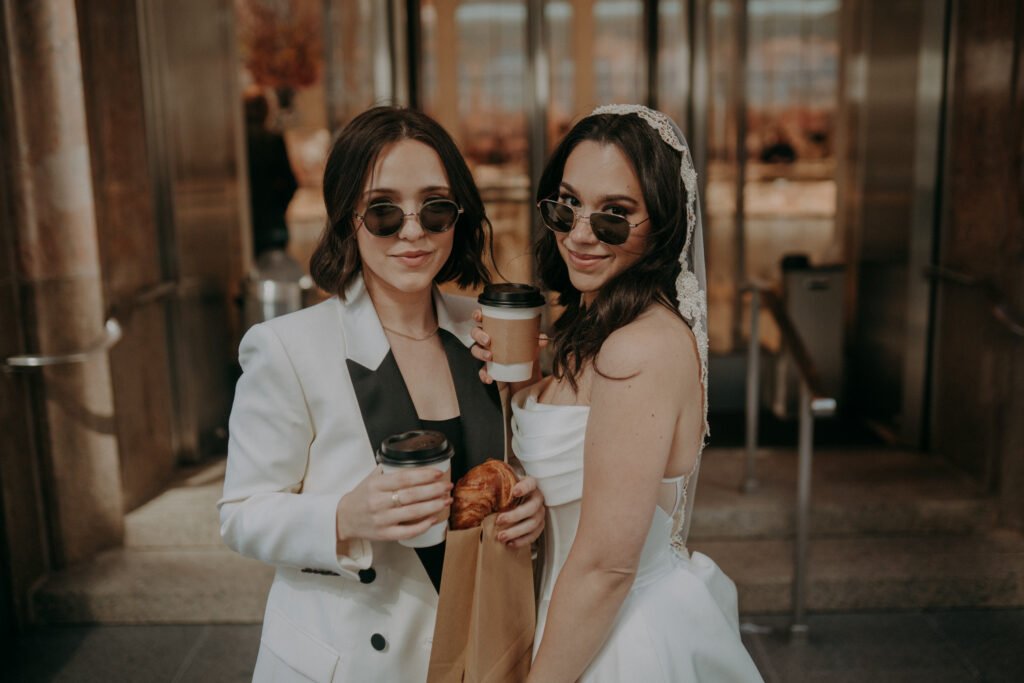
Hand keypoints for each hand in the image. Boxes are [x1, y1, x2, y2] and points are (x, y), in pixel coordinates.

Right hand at [336, 466, 452, 542]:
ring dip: (433, 506)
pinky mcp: (384, 534)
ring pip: (412, 512)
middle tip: (448, 485)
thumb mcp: (370, 479)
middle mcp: (378, 502)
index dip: (423, 475)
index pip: (403, 478)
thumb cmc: (361, 497)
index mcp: (375, 485)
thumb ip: (388, 470)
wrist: (343, 519)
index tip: (438, 473)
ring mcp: (382, 519)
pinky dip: (423, 525)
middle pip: (412, 495)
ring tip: (446, 500)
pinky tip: (434, 519)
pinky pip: (407, 531)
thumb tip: (412, 458)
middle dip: (434, 490)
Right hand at [470, 309, 547, 385]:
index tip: (479, 316)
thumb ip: (537, 339)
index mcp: (494, 327)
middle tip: (488, 340)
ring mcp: (485, 352)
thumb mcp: (530, 342)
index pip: (481, 317)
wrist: (524, 366)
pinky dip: (484, 375)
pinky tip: (490, 378)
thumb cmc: (522, 347)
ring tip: (490, 357)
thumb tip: (542, 338)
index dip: (477, 315)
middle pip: (475, 333)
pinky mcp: (487, 366)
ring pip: (475, 350)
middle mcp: (486, 338)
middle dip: (478, 335)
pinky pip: (481, 371)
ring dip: (480, 353)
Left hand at [495, 476, 544, 547]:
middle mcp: (537, 499)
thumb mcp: (504, 485)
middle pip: (532, 508)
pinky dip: (521, 541)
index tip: (515, 492)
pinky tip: (510, 543)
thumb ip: (495, 485)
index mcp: (531, 485)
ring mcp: (540, 513)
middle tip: (499, 521)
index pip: (531, 484)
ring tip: (501, 536)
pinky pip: (533, 535)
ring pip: (533, 524)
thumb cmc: (509, 492)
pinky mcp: (538, 526)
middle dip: (515, 516)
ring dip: (516, 532)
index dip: (524, 488)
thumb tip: (475, 489)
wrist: (518, 500)